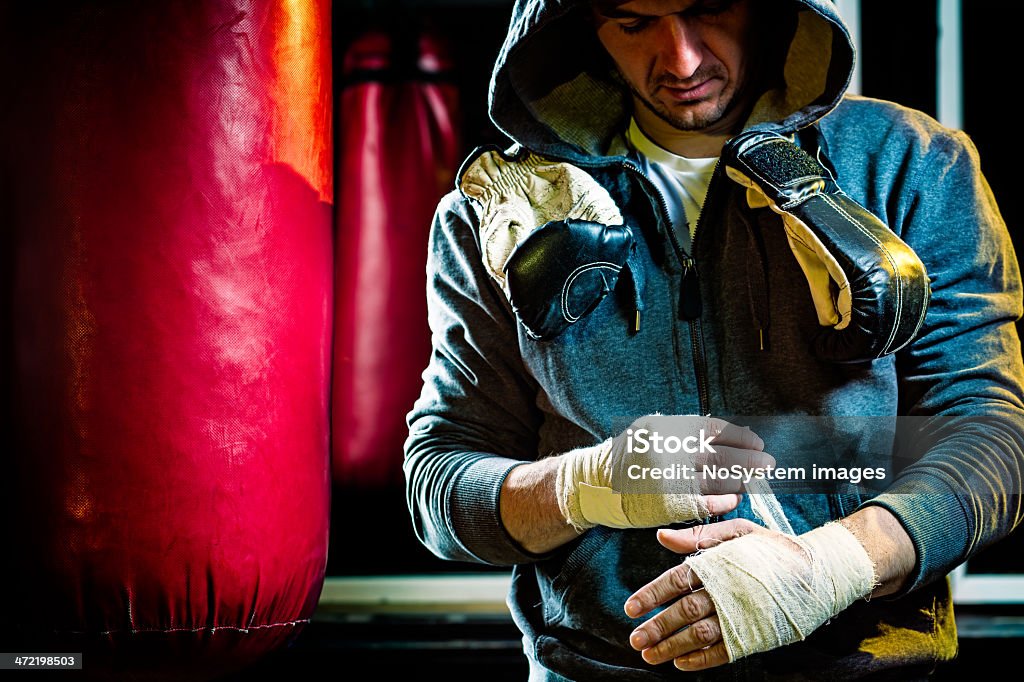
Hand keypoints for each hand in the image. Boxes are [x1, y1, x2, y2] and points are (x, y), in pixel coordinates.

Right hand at [555, 416, 773, 529]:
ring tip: (753, 481)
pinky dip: (721, 500)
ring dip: (739, 480)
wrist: (594, 484)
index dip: (739, 436)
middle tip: (768, 463)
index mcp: (666, 429)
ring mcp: (666, 478)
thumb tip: (735, 432)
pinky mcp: (665, 503)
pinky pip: (702, 503)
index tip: (756, 442)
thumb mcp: (654, 432)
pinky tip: (732, 499)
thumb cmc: (630, 456)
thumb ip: (687, 433)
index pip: (713, 429)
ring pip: (715, 479)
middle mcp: (667, 451)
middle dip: (748, 459)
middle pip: (720, 455)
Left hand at [624, 518, 875, 669]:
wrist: (818, 571)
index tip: (631, 608)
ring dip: (672, 647)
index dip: (652, 594)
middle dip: (657, 627)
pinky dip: (701, 660)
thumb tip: (661, 537)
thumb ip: (698, 536)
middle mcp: (726, 592)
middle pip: (684, 612)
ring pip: (699, 635)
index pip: (676, 580)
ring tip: (650, 656)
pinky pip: (723, 652)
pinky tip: (682, 664)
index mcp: (718, 564)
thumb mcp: (737, 531)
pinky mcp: (754, 635)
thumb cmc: (773, 548)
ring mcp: (740, 616)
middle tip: (635, 639)